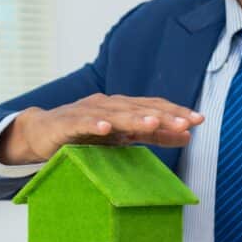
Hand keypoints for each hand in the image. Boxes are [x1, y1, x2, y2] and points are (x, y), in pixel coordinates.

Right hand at [0, 94, 204, 164]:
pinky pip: (83, 123)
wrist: (42, 133)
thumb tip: (188, 134)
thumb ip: (154, 135)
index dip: (175, 112)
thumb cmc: (85, 134)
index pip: (153, 107)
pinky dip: (95, 124)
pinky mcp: (67, 123)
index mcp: (123, 107)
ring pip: (114, 115)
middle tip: (185, 122)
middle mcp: (108, 105)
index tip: (198, 120)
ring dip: (134, 118)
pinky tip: (106, 129)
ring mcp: (87, 112)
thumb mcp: (123, 137)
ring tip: (153, 124)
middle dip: (163, 115)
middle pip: (138, 109)